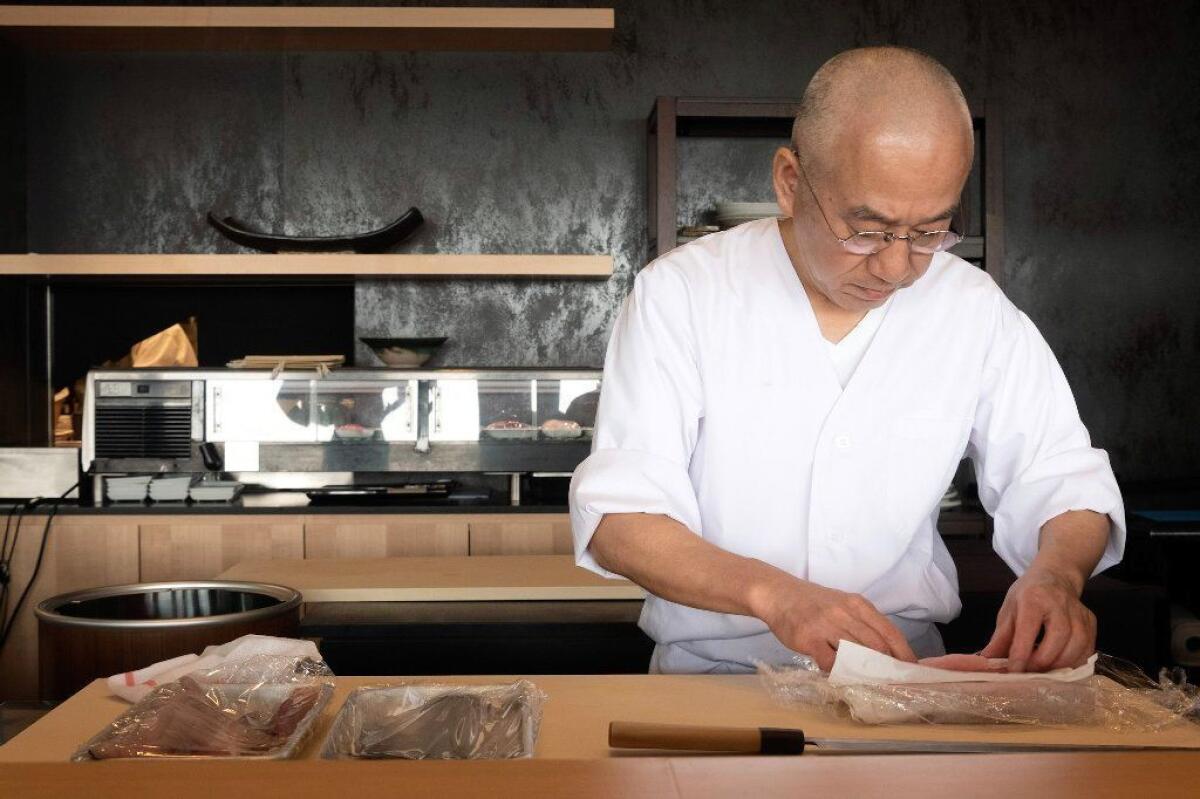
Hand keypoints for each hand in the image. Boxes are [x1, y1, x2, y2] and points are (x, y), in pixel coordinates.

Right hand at [750, 575, 916, 671]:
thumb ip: (862, 624)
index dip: (904, 653)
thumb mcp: (842, 605)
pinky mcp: (809, 639)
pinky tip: (839, 676)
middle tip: (894, 683)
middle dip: (889, 668)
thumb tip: (885, 653)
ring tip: (871, 685)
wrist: (778, 594)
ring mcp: (826, 625)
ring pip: (856, 655)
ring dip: (866, 673)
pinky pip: (830, 662)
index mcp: (858, 604)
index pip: (890, 631)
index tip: (912, 670)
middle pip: (877, 646)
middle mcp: (845, 613)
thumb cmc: (813, 603)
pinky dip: (838, 673)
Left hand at [980, 565, 1095, 671]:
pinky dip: (1074, 664)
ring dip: (1059, 666)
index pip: (1028, 630)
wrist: (1055, 577)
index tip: (1013, 672)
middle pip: (1058, 639)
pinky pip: (1087, 650)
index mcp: (1034, 598)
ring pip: (1077, 646)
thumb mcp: (1008, 611)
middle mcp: (1060, 604)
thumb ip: (1000, 639)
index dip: (1021, 654)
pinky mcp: (1091, 622)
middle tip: (1028, 674)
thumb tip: (986, 663)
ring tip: (1043, 673)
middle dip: (1042, 662)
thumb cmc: (1027, 595)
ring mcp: (1079, 613)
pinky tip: (1060, 667)